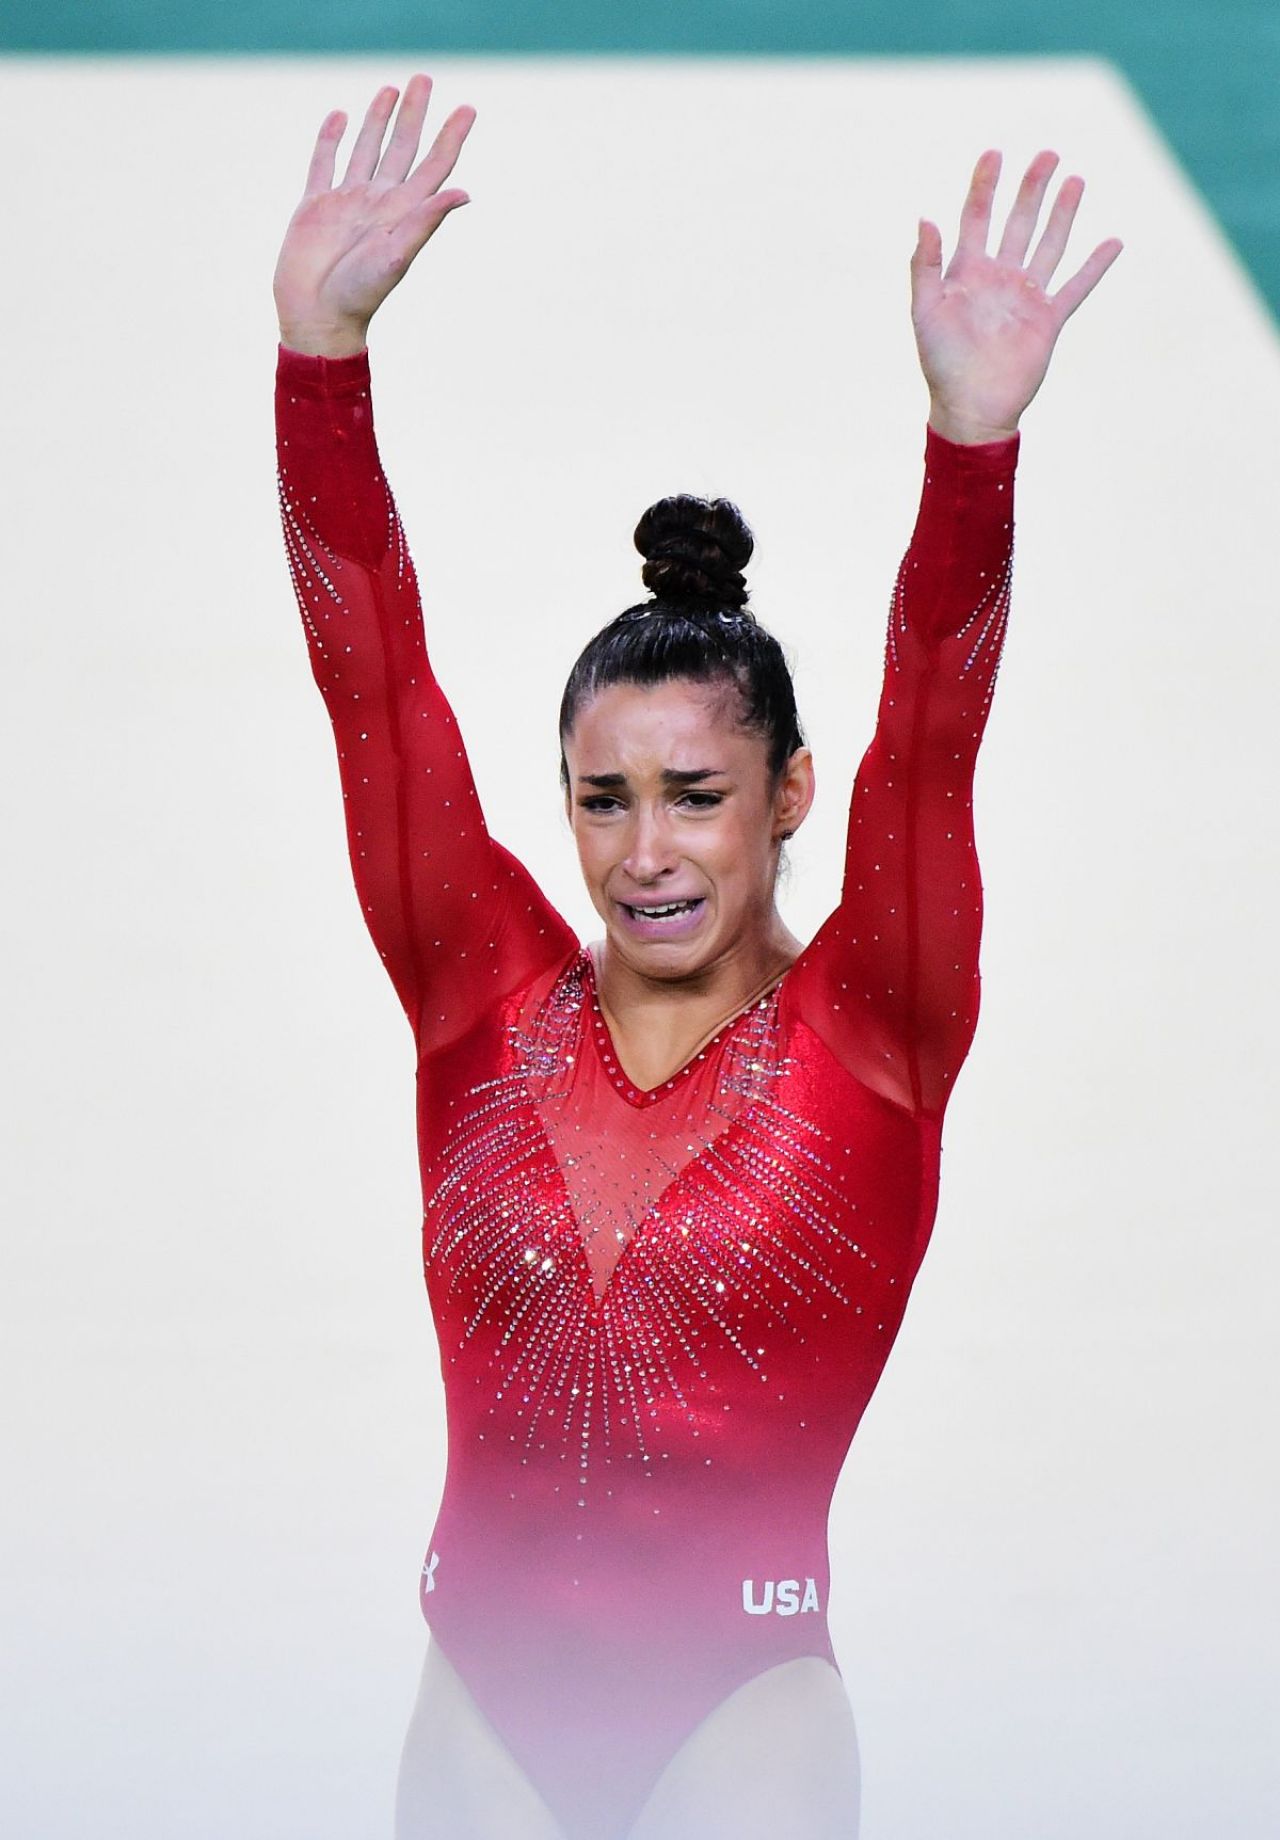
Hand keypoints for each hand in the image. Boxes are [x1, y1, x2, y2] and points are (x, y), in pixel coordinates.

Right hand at [273, 74, 474, 357]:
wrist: (316, 316)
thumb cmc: (358, 294)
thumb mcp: (397, 256)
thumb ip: (426, 220)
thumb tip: (465, 193)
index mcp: (403, 212)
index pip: (434, 165)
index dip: (451, 136)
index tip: (468, 108)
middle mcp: (379, 202)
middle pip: (402, 147)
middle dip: (414, 113)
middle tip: (424, 78)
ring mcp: (347, 202)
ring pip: (365, 148)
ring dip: (378, 119)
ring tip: (390, 89)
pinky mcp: (315, 206)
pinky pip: (324, 162)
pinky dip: (330, 138)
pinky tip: (339, 116)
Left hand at [911, 150, 1122, 444]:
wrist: (970, 408)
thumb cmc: (940, 363)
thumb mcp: (926, 311)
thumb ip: (925, 265)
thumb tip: (926, 218)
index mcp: (966, 272)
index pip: (977, 217)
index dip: (985, 185)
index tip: (995, 152)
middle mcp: (998, 278)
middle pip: (1019, 222)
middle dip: (1032, 188)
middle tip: (1047, 154)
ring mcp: (1025, 297)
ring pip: (1049, 244)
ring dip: (1062, 213)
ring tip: (1075, 179)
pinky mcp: (1048, 320)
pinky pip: (1076, 287)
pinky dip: (1095, 266)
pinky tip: (1113, 241)